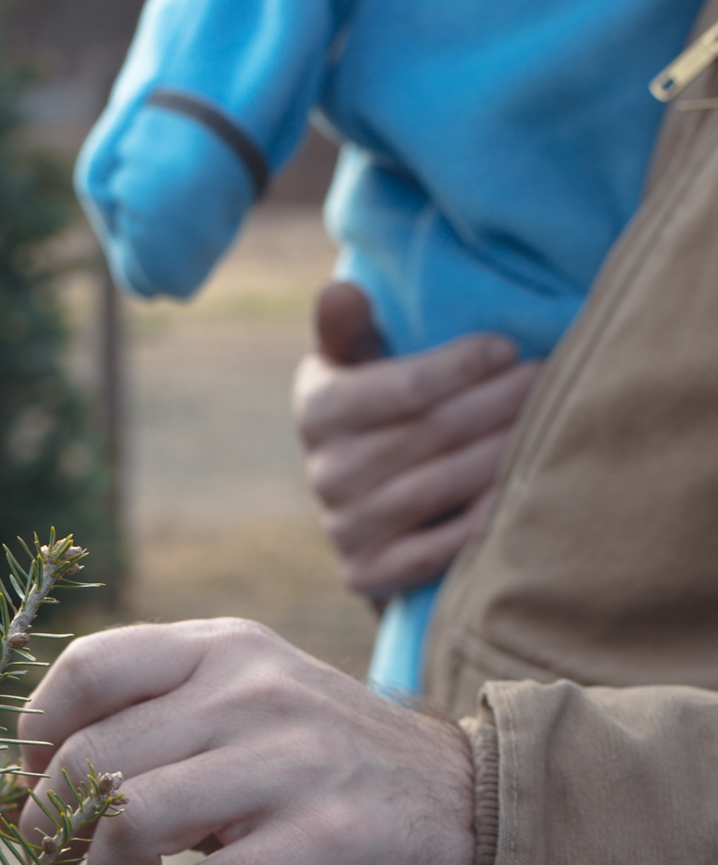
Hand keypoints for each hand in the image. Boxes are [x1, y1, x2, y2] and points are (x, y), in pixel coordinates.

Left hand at [18, 616, 475, 864]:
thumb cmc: (338, 779)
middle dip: (53, 834)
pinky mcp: (319, 845)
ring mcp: (289, 766)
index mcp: (225, 651)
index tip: (39, 798)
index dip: (37, 743)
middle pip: (91, 760)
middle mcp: (251, 692)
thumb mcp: (256, 714)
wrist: (479, 820)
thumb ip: (166, 727)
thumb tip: (36, 793)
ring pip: (129, 825)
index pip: (87, 670)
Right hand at [295, 282, 541, 595]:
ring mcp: (343, 529)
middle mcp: (323, 474)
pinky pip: (438, 548)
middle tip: (547, 377)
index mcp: (317, 410)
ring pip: (442, 484)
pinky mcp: (366, 574)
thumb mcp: (359, 363)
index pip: (406, 388)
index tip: (511, 349)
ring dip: (503, 451)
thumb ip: (350, 328)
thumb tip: (340, 290)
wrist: (366, 500)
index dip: (465, 367)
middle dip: (498, 402)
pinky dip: (485, 517)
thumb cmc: (380, 411)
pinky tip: (521, 486)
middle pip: (432, 434)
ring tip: (546, 421)